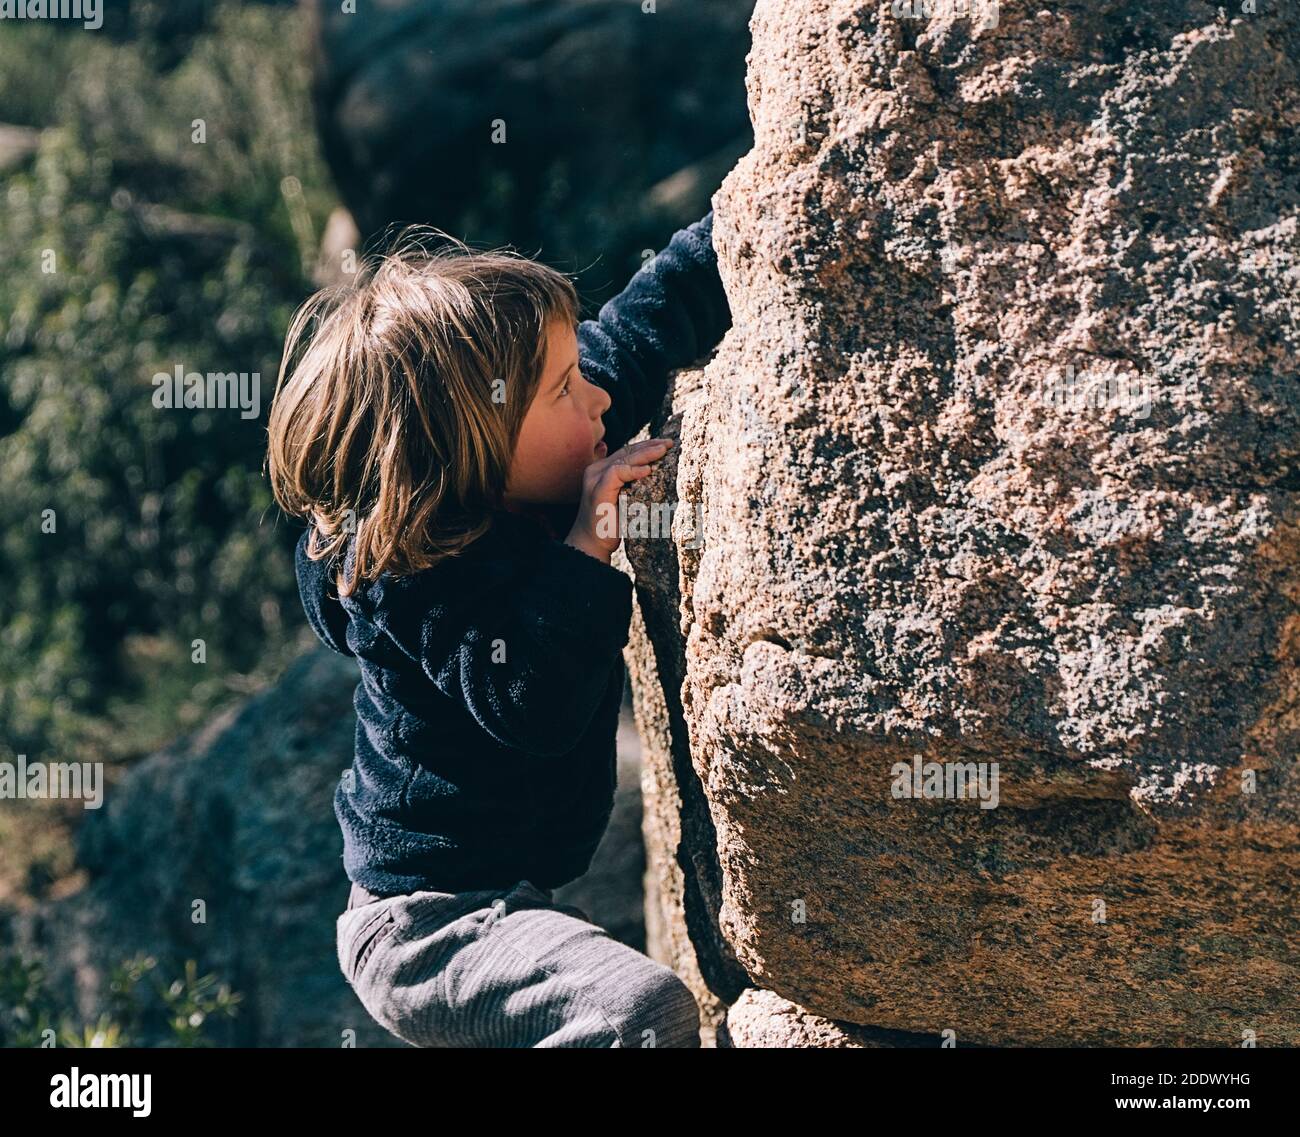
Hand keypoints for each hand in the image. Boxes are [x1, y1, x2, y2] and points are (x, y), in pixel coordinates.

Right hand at [564, 438, 674, 561]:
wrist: (593, 542)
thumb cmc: (611, 523)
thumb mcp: (624, 499)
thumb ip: (631, 484)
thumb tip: (650, 471)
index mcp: (602, 470)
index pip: (626, 452)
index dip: (646, 446)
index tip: (665, 444)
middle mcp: (597, 471)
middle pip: (626, 452)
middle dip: (649, 446)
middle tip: (669, 443)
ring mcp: (596, 479)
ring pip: (623, 459)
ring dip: (645, 454)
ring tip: (663, 450)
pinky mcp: (598, 490)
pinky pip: (617, 473)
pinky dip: (633, 470)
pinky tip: (648, 470)